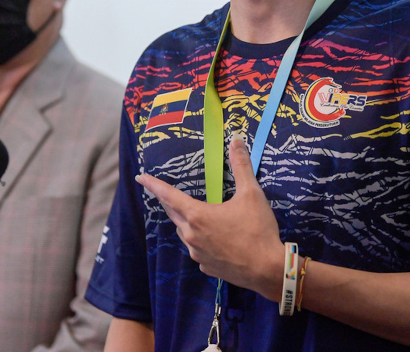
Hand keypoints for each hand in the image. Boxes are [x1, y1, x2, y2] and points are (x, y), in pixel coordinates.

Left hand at [136, 137, 284, 300]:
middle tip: (165, 193)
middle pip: (174, 214)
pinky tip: (215, 239)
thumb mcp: (251, 194)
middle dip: (169, 202)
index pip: (168, 196)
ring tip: (197, 214)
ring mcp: (197, 254)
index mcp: (197, 215)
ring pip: (185, 233)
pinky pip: (197, 249)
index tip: (140, 177)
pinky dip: (200, 240)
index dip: (153, 185)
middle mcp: (191, 235)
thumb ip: (241, 166)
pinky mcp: (206, 267)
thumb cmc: (258, 229)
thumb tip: (236, 139)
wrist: (269, 269)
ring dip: (186, 222)